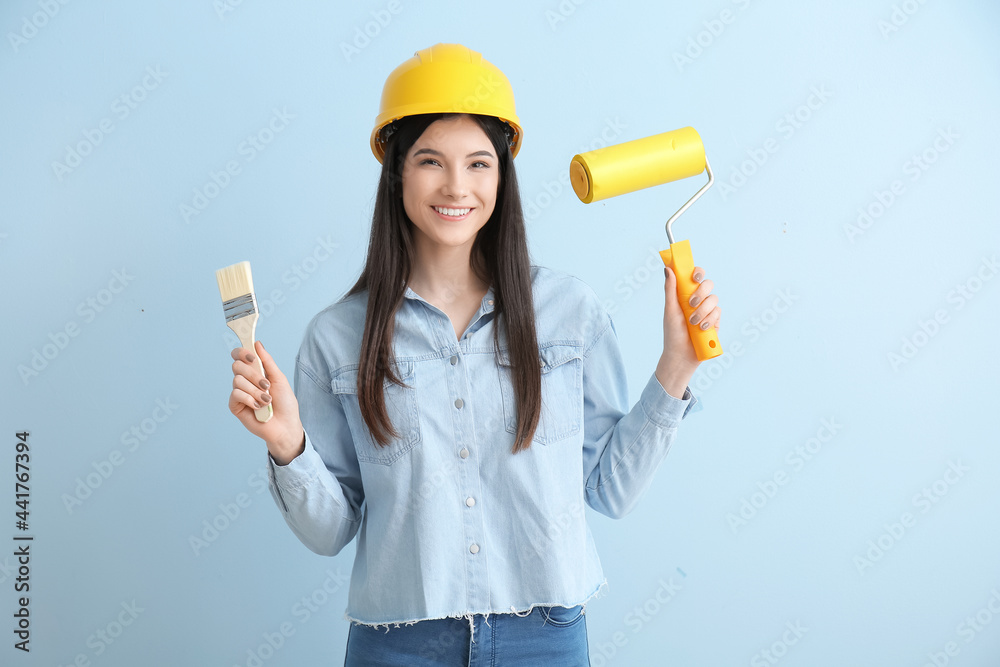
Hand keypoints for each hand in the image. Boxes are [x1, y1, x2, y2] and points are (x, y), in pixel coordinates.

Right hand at [228, 340, 304, 464]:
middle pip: (237, 366)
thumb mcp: (279, 379)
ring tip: (267, 400)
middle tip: (266, 385)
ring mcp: (239, 393)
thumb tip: (257, 344)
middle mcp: (245, 381)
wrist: (285, 426)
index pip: (240, 356)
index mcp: (255, 372)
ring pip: (237, 380)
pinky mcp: (235, 406)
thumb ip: (267, 361)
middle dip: (253, 375)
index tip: (251, 356)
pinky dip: (250, 399)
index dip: (242, 352)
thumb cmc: (285, 404)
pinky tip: (259, 407)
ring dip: (255, 390)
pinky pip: (236, 394)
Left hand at [656, 265, 720, 394]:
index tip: (694, 277)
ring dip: (703, 310)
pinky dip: (709, 320)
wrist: (681, 355)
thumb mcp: (670, 310)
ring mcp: (708, 310)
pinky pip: (718, 313)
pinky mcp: (716, 321)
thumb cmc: (673, 333)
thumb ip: (670, 289)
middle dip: (701, 293)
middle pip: (708, 285)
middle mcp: (699, 300)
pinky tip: (702, 328)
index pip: (696, 276)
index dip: (698, 273)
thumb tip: (668, 269)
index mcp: (686, 294)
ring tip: (693, 323)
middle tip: (692, 303)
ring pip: (714, 299)